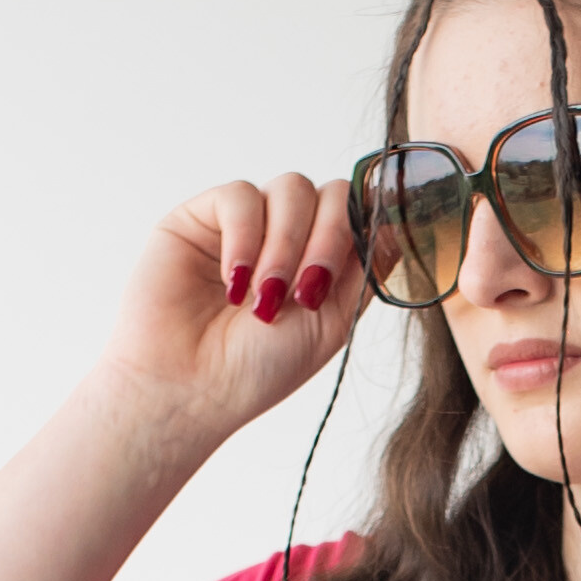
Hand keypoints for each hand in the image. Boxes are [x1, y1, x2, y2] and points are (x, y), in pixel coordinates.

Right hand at [95, 170, 364, 447]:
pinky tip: (234, 283)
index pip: (357, 213)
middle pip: (330, 193)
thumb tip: (392, 222)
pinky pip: (241, 196)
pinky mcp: (202, 216)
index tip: (350, 269)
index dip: (362, 230)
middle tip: (306, 293)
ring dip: (287, 246)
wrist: (188, 391)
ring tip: (265, 300)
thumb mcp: (332, 324)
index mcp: (320, 261)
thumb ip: (363, 271)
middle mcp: (286, 236)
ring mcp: (246, 223)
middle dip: (328, 240)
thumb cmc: (255, 371)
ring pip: (290, 189)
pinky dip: (245, 238)